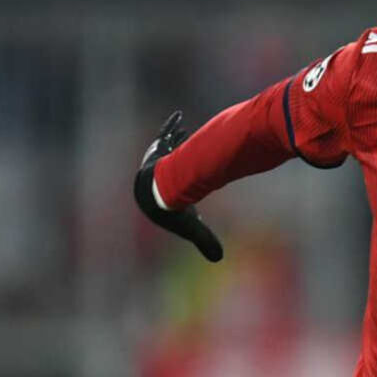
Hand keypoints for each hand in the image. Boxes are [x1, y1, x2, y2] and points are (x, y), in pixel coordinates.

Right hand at [134, 111, 223, 261]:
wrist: (158, 190)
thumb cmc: (173, 210)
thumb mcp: (192, 227)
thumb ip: (205, 241)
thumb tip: (219, 260)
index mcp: (163, 193)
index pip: (172, 189)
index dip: (180, 185)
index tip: (187, 180)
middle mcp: (158, 175)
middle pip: (168, 163)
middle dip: (173, 156)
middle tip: (184, 150)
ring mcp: (156, 162)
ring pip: (167, 147)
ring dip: (174, 138)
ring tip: (182, 128)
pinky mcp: (158, 150)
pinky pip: (165, 134)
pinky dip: (172, 126)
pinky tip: (179, 116)